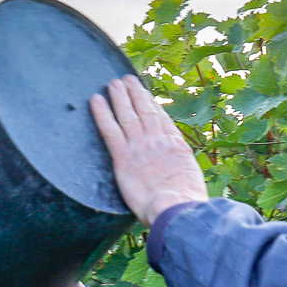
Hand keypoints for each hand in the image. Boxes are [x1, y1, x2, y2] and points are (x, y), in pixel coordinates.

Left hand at [91, 75, 207, 225]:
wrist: (176, 207)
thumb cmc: (186, 202)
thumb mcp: (190, 180)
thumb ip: (181, 170)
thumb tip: (180, 175)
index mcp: (176, 146)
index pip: (161, 119)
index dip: (152, 104)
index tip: (146, 94)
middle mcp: (157, 140)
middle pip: (144, 111)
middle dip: (135, 94)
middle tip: (127, 79)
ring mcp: (139, 146)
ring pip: (127, 115)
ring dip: (119, 97)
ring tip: (113, 83)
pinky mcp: (123, 156)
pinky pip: (109, 130)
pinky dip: (101, 113)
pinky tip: (95, 101)